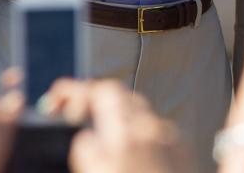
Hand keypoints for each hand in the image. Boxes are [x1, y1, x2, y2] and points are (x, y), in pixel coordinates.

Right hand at [41, 79, 187, 172]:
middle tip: (72, 113)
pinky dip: (138, 133)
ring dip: (117, 116)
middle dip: (97, 100)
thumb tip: (86, 136)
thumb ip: (89, 153)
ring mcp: (173, 139)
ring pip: (141, 115)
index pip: (103, 92)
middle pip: (123, 98)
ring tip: (96, 132)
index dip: (78, 90)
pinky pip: (157, 132)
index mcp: (129, 135)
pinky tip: (127, 152)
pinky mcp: (184, 151)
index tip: (59, 97)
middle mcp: (154, 130)